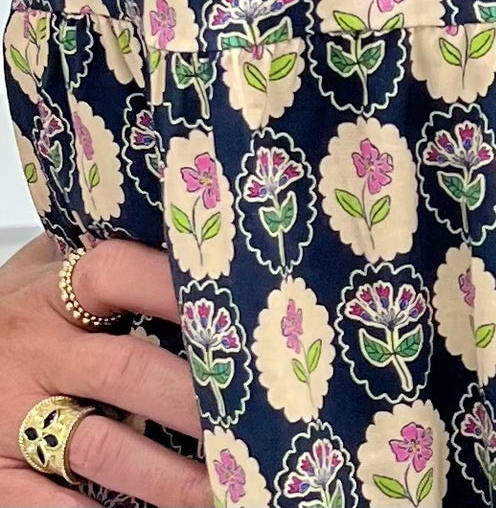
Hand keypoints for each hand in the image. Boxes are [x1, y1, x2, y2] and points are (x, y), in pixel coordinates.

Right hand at [0, 232, 209, 505]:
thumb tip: (185, 234)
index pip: (116, 272)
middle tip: (251, 415)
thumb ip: (102, 260)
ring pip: (100, 446)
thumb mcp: (44, 272)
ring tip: (222, 486)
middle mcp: (35, 350)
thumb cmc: (15, 313)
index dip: (174, 285)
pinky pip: (45, 502)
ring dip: (165, 474)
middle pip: (125, 369)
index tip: (236, 307)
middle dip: (190, 397)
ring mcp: (11, 415)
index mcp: (52, 290)